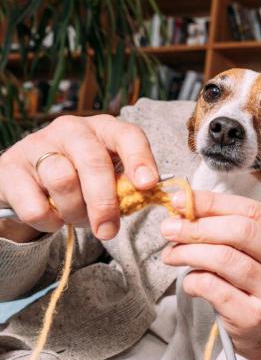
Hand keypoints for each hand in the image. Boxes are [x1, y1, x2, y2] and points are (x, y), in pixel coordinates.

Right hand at [0, 114, 158, 241]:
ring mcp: (37, 145)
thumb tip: (144, 196)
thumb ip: (126, 185)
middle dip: (105, 202)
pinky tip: (53, 218)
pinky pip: (35, 205)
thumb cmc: (80, 181)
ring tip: (76, 218)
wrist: (28, 184)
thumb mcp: (108, 178)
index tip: (148, 185)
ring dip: (75, 211)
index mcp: (103, 129)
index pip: (127, 135)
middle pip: (94, 163)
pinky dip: (49, 221)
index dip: (140, 159)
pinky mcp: (9, 168)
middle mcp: (70, 129)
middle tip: (108, 230)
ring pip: (64, 181)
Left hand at [160, 190, 260, 359]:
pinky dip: (192, 280)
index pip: (252, 210)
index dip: (212, 203)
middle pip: (240, 232)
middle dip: (198, 226)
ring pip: (224, 259)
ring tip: (172, 254)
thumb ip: (235, 228)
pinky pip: (213, 288)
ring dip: (189, 252)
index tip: (181, 200)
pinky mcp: (254, 316)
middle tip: (170, 228)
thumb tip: (187, 207)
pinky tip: (190, 280)